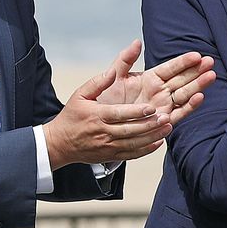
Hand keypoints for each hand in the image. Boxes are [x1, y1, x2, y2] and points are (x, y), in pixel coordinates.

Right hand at [45, 41, 175, 165]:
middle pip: (130, 130)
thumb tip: (112, 71)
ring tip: (167, 128)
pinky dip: (146, 150)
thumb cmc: (72, 116)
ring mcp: (107, 146)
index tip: (151, 107)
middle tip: (166, 117)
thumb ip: (97, 82)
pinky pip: (131, 155)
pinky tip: (159, 142)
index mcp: (96, 116)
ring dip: (152, 137)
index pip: (119, 114)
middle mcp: (103, 133)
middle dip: (149, 124)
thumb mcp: (80, 95)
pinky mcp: (111, 156)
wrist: (60, 144)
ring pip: (133, 143)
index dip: (136, 112)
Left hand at [97, 41, 216, 127]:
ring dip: (198, 85)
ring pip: (185, 94)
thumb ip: (125, 59)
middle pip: (183, 79)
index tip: (197, 55)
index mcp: (150, 78)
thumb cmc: (105, 99)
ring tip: (211, 76)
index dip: (184, 62)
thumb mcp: (114, 76)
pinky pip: (179, 112)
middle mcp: (160, 91)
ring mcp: (164, 105)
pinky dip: (190, 105)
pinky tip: (200, 96)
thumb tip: (137, 42)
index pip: (171, 68)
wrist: (100, 123)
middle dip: (197, 71)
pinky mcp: (164, 120)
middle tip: (210, 61)